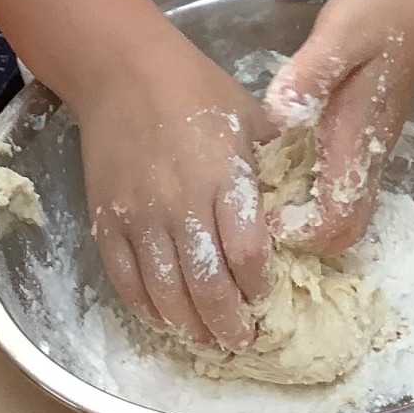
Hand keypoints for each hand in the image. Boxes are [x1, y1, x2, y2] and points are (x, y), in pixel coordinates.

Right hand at [71, 29, 277, 353]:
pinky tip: (165, 319)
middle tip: (242, 340)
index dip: (258, 285)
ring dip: (190, 326)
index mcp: (223, 176)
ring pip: (166, 295)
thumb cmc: (195, 88)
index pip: (246, 252)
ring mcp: (140, 218)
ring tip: (208, 339)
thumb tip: (306, 198)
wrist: (122, 72)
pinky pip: (127, 282)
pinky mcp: (107, 223)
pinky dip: (148, 309)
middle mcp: (181, 204)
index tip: (266, 297)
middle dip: (228, 323)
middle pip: (207, 286)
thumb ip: (275, 161)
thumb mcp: (250, 116)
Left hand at [264, 0, 413, 255]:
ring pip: (343, 207)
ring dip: (305, 214)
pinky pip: (340, 179)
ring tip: (260, 187)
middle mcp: (366, 152)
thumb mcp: (341, 32)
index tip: (258, 213)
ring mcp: (370, 143)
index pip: (336, 221)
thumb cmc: (385, 9)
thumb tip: (277, 117)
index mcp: (356, 139)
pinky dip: (310, 186)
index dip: (299, 233)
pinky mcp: (367, 129)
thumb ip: (310, 74)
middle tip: (255, 208)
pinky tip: (280, 155)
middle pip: (344, 228)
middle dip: (302, 237)